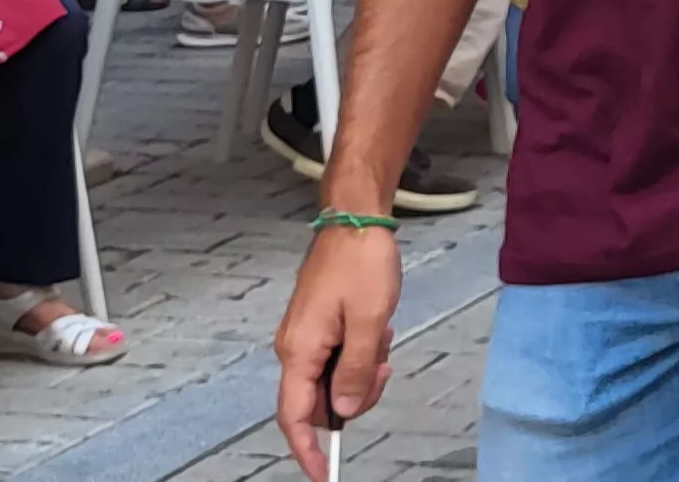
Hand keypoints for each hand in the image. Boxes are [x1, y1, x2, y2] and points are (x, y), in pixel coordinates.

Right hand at [274, 226, 401, 478]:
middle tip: (383, 368)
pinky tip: (378, 330)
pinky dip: (361, 354)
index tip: (326, 473)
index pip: (294, 416)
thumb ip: (357, 371)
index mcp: (299, 351)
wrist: (355, 221)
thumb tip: (345, 413)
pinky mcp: (318, 328)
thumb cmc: (362, 264)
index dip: (308, 450)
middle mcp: (294, 349)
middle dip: (355, 397)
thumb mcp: (371, 321)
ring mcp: (305, 338)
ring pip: (333, 381)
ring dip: (362, 371)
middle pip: (320, 402)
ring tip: (383, 337)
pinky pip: (338, 359)